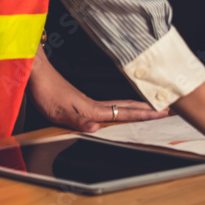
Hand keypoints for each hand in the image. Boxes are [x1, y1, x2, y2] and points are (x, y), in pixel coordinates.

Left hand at [29, 48, 167, 131]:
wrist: (38, 76)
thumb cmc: (47, 93)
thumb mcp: (59, 113)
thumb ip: (78, 121)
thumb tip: (97, 128)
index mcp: (93, 109)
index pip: (124, 113)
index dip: (144, 115)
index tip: (162, 113)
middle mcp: (95, 105)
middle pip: (127, 107)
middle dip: (147, 110)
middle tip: (166, 110)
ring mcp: (90, 102)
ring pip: (120, 105)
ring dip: (137, 108)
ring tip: (150, 109)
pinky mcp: (82, 102)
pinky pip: (110, 106)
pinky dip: (122, 108)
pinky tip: (120, 110)